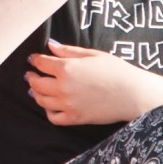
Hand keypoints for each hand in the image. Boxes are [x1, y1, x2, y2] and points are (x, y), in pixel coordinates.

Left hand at [25, 41, 155, 126]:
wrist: (132, 94)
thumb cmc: (116, 71)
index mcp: (67, 68)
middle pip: (37, 83)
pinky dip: (48, 111)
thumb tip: (50, 45)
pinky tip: (50, 105)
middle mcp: (63, 87)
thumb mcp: (93, 55)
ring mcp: (67, 104)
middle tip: (30, 74)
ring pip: (42, 100)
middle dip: (31, 77)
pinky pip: (53, 117)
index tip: (33, 59)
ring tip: (37, 89)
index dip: (35, 60)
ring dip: (36, 93)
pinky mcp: (74, 118)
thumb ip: (69, 51)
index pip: (41, 63)